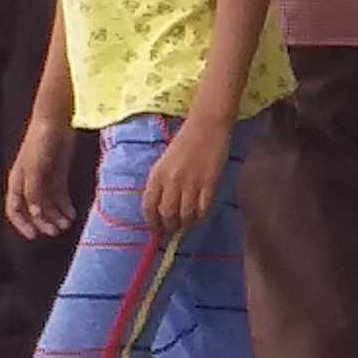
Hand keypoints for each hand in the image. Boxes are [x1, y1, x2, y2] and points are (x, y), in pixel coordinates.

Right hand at [5, 121, 76, 241]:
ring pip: (48, 204)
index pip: (15, 209)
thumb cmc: (41, 143)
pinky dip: (65, 206)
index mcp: (17, 182)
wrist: (56, 121)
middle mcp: (29, 183)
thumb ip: (34, 192)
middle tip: (56, 231)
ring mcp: (45, 179)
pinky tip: (72, 214)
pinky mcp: (58, 174)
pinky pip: (60, 195)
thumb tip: (35, 214)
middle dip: (44, 223)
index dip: (22, 224)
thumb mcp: (35, 169)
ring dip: (56, 216)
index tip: (34, 236)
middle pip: (34, 210)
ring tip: (67, 224)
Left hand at [142, 111, 228, 238]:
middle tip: (174, 231)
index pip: (149, 206)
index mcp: (157, 175)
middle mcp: (171, 181)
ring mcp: (191, 183)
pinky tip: (201, 216)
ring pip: (185, 215)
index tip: (157, 230)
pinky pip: (203, 208)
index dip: (152, 223)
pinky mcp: (209, 183)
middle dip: (170, 227)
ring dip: (186, 224)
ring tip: (188, 224)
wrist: (206, 127)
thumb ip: (161, 182)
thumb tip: (161, 207)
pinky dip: (201, 217)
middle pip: (167, 214)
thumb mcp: (165, 162)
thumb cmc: (185, 142)